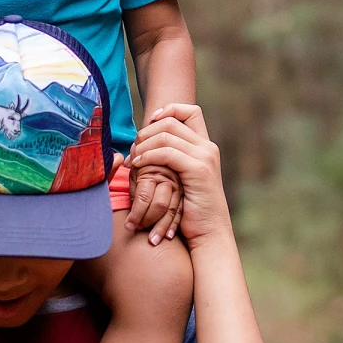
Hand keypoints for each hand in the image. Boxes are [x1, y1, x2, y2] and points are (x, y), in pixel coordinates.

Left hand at [126, 105, 233, 248]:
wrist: (210, 232)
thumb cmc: (192, 211)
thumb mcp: (183, 180)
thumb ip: (174, 161)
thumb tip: (151, 146)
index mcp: (206, 147)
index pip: (191, 111)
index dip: (168, 110)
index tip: (151, 123)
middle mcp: (208, 147)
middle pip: (171, 121)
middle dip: (146, 131)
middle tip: (133, 148)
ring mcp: (204, 157)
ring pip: (166, 135)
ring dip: (143, 145)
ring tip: (132, 160)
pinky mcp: (197, 169)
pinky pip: (166, 152)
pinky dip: (148, 156)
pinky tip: (138, 166)